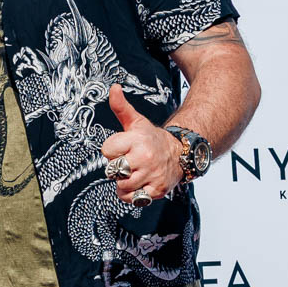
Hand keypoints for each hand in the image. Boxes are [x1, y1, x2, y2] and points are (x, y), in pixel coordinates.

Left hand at [101, 85, 183, 205]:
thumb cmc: (152, 139)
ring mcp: (151, 175)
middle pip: (113, 170)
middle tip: (128, 162)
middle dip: (117, 168)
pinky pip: (133, 198)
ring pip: (121, 186)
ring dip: (123, 182)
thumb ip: (121, 107)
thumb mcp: (136, 122)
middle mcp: (145, 157)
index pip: (107, 150)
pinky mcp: (156, 190)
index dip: (112, 150)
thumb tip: (113, 88)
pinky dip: (132, 195)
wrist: (180, 153)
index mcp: (137, 140)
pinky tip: (138, 184)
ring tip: (133, 173)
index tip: (121, 148)